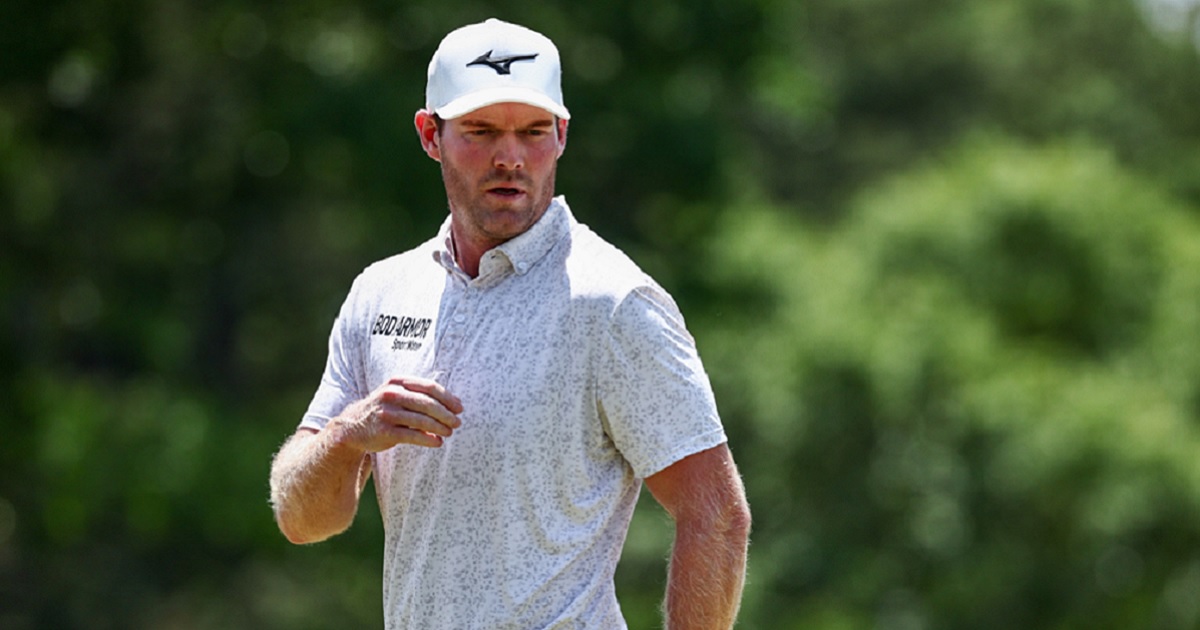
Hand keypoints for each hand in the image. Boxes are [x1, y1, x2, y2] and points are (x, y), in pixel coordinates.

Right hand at [332, 376, 463, 451]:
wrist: (353, 426)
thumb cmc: (384, 410)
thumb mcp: (397, 395)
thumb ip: (420, 396)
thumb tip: (453, 403)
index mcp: (397, 382)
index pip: (429, 387)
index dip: (447, 398)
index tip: (460, 408)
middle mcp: (391, 395)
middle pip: (427, 403)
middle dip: (446, 414)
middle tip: (457, 423)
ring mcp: (387, 413)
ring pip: (421, 420)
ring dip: (439, 427)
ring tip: (449, 433)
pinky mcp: (385, 431)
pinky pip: (412, 435)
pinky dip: (427, 439)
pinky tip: (437, 442)